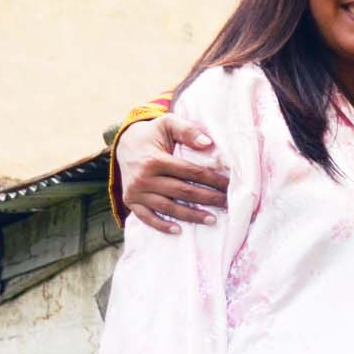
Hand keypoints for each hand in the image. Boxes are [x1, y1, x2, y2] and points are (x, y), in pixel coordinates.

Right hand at [118, 112, 231, 233]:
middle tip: (227, 205)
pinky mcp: (130, 201)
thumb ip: (187, 130)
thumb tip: (208, 144)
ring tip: (212, 219)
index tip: (229, 186)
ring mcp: (136, 192)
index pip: (191, 173)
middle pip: (183, 192)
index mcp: (155, 159)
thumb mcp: (167, 123)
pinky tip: (178, 230)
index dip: (212, 180)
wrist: (123, 142)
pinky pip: (146, 217)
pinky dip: (161, 225)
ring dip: (191, 216)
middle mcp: (144, 178)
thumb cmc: (151, 134)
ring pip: (168, 207)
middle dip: (208, 199)